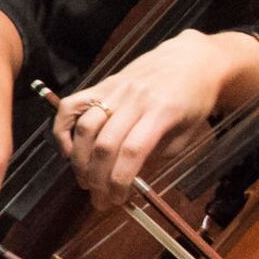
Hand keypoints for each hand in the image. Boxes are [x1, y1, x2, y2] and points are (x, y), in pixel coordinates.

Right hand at [53, 30, 258, 208]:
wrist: (193, 58)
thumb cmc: (195, 98)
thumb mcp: (189, 129)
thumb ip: (161, 153)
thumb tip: (130, 177)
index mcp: (163, 111)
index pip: (133, 151)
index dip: (120, 180)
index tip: (117, 200)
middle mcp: (136, 99)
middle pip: (105, 144)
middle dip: (98, 179)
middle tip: (99, 199)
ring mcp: (116, 89)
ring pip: (85, 127)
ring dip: (79, 160)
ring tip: (85, 181)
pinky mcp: (103, 83)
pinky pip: (72, 105)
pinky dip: (62, 129)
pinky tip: (68, 151)